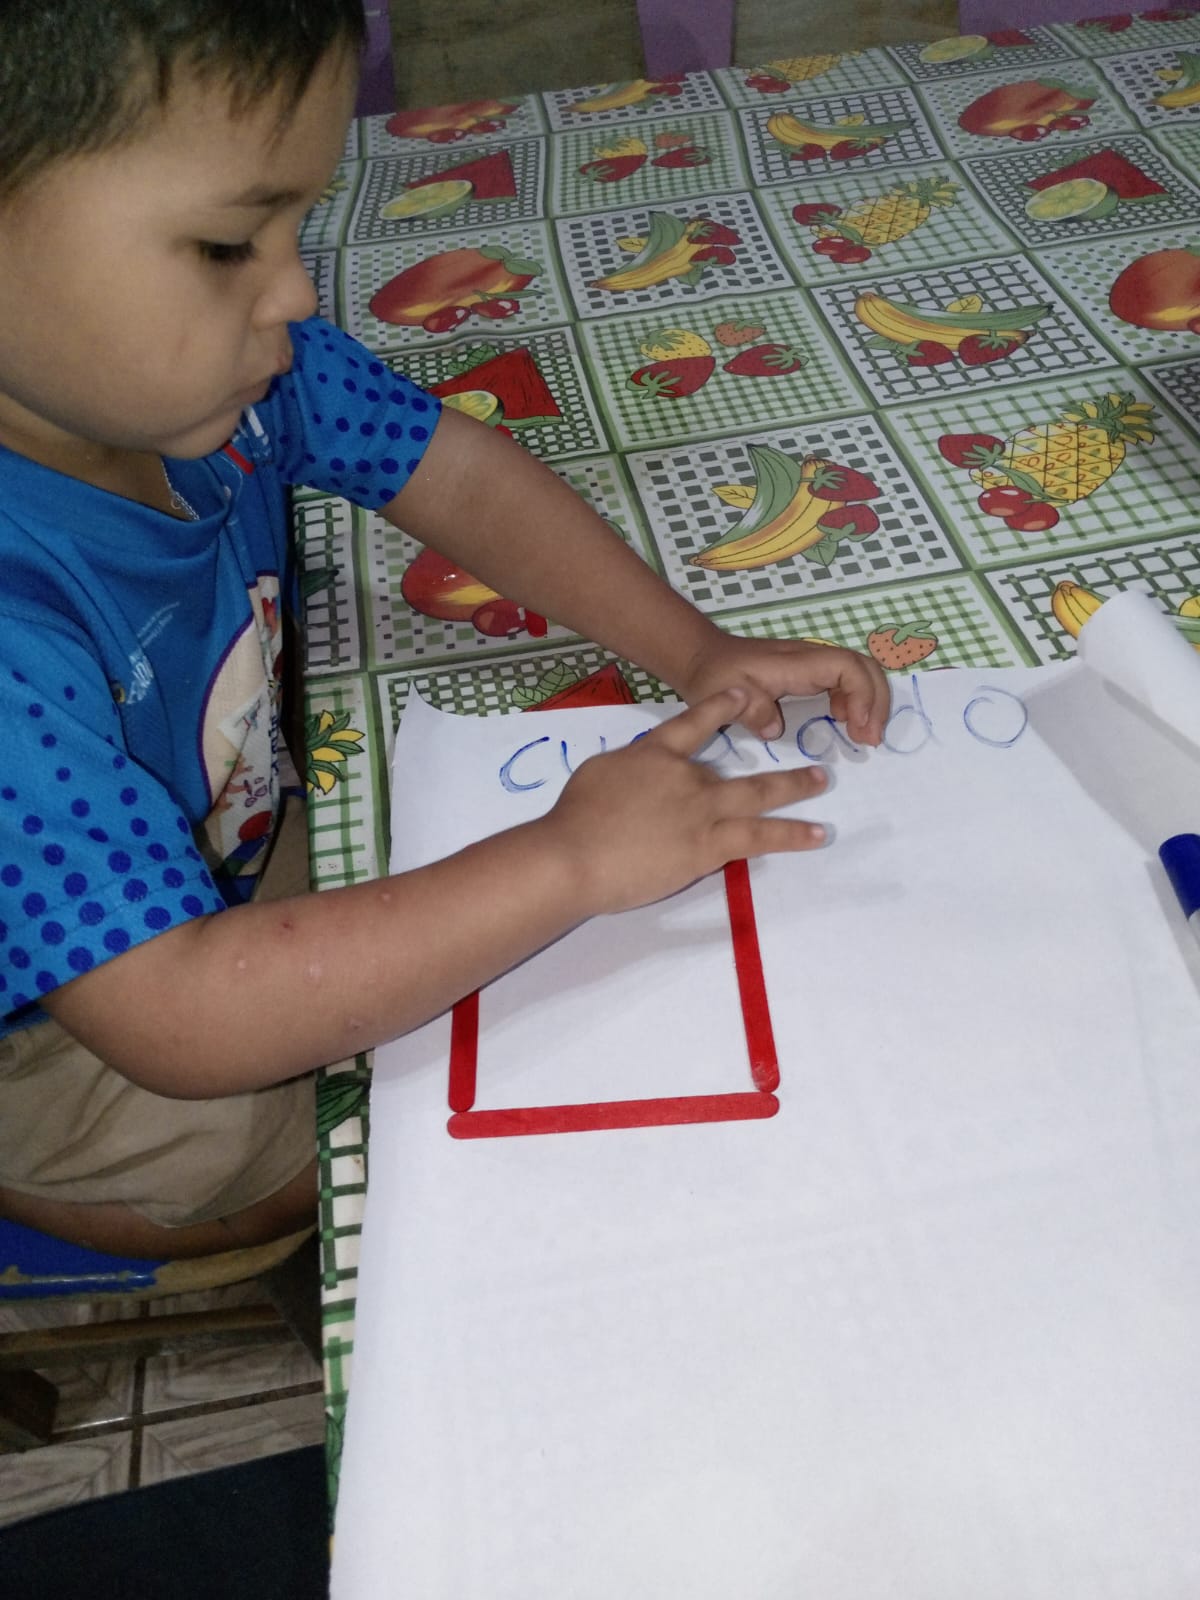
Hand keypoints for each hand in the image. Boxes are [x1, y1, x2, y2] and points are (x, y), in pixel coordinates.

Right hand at [540, 689, 829, 915]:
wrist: (574, 855)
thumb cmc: (574, 819)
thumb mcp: (598, 774)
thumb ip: (628, 769)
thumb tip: (640, 772)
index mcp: (654, 755)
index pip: (691, 724)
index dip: (719, 707)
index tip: (741, 694)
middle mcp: (686, 777)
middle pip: (741, 771)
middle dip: (778, 768)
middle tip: (812, 766)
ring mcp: (701, 812)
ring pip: (759, 799)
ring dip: (795, 792)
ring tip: (821, 786)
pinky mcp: (706, 848)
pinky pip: (757, 839)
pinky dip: (789, 836)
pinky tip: (815, 836)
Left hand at [674, 631, 889, 744]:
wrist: (702, 658)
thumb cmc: (715, 675)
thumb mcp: (724, 696)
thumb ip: (752, 710)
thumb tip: (775, 730)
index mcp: (796, 663)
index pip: (846, 667)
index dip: (861, 695)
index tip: (859, 727)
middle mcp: (810, 659)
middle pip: (863, 667)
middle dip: (876, 701)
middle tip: (873, 739)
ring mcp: (811, 664)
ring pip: (858, 673)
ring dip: (869, 703)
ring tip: (866, 737)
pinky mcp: (808, 673)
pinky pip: (844, 681)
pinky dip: (855, 702)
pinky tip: (847, 724)